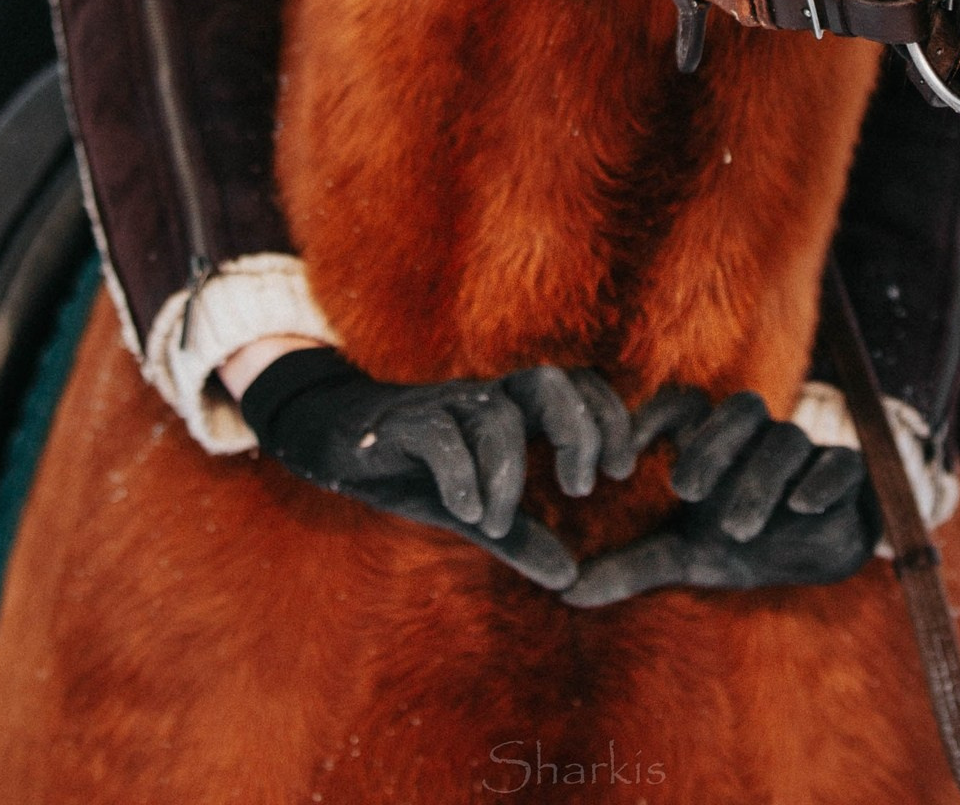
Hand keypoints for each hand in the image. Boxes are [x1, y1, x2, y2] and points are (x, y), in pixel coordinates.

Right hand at [238, 347, 635, 590]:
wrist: (338, 441)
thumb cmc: (417, 470)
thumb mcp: (474, 509)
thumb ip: (521, 537)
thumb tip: (570, 579)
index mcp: (512, 408)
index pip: (576, 387)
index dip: (607, 417)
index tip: (621, 469)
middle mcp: (485, 397)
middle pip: (547, 381)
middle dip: (576, 429)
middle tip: (583, 488)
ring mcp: (443, 405)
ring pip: (494, 413)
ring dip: (508, 472)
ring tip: (501, 522)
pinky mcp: (401, 424)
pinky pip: (438, 435)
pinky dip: (459, 474)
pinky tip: (467, 512)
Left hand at [563, 388, 875, 607]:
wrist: (819, 552)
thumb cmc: (743, 541)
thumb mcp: (687, 555)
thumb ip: (631, 565)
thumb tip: (565, 593)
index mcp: (716, 441)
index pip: (683, 404)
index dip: (651, 418)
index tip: (621, 460)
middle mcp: (758, 437)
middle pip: (739, 409)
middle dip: (713, 445)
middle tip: (685, 490)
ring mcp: (805, 450)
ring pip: (786, 438)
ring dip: (759, 479)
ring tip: (736, 528)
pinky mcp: (845, 473)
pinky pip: (840, 461)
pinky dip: (821, 479)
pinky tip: (802, 505)